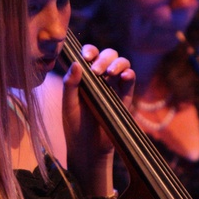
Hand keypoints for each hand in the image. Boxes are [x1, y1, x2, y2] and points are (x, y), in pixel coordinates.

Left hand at [62, 45, 133, 164]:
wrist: (88, 147)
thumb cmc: (74, 124)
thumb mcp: (68, 104)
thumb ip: (70, 84)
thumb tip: (77, 63)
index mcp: (84, 75)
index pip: (90, 54)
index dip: (89, 50)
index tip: (85, 57)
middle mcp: (100, 77)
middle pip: (108, 55)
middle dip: (103, 57)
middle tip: (95, 71)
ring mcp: (114, 86)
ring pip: (122, 64)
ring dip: (118, 63)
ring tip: (109, 73)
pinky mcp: (125, 97)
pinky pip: (131, 81)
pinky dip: (130, 74)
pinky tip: (124, 76)